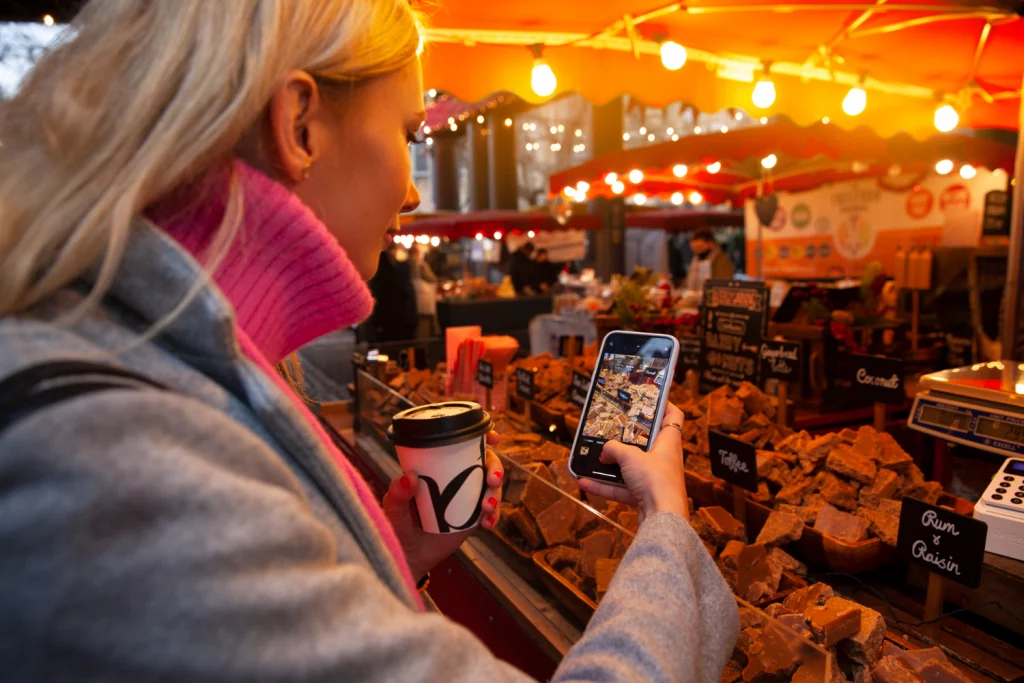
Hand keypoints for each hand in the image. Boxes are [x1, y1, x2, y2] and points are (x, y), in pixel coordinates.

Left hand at [384, 432, 503, 581]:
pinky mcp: (473, 518)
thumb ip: (397, 495)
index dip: (482, 437)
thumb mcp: (392, 509)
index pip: (462, 445)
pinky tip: (487, 524)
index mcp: (438, 467)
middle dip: (495, 467)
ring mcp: (467, 498)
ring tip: (487, 507)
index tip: (493, 439)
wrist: (407, 556)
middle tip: (492, 480)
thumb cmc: (396, 527)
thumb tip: (410, 477)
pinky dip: (495, 516)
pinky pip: (491, 513)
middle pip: (485, 463)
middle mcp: (456, 478)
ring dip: (496, 494)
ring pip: (492, 487)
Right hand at [578, 402, 688, 522]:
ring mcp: (654, 479)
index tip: (647, 398)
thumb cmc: (655, 480)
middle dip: (627, 437)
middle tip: (611, 427)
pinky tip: (584, 482)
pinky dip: (605, 486)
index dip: (663, 405)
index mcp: (668, 442)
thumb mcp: (630, 456)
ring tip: (592, 458)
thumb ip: (614, 448)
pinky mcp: (645, 496)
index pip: (673, 416)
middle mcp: (664, 459)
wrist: (662, 518)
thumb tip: (605, 449)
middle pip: (647, 442)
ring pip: (631, 467)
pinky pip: (622, 488)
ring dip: (611, 465)